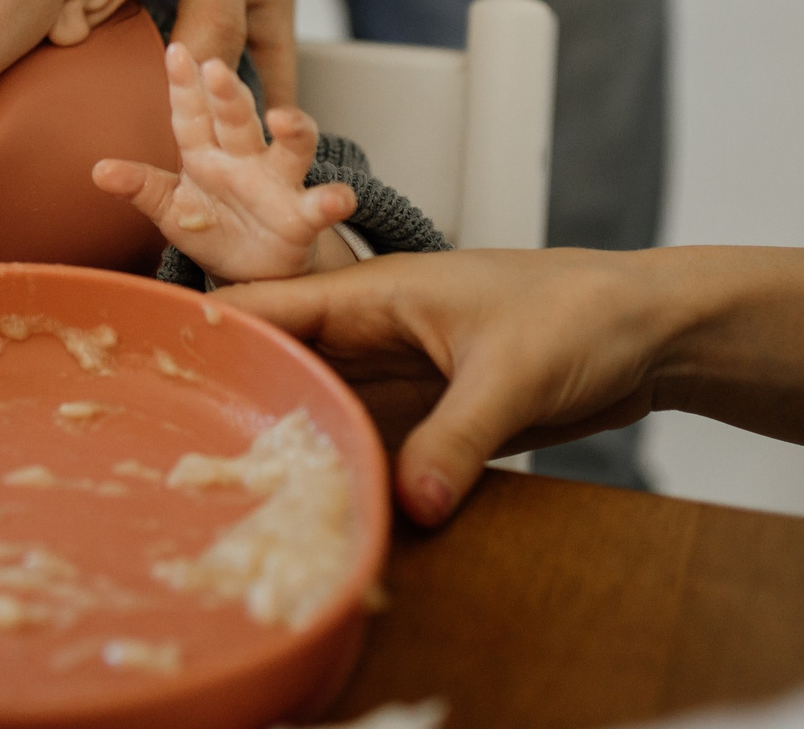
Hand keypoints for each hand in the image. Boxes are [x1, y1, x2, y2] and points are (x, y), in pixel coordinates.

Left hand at [92, 43, 356, 280]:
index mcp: (205, 151)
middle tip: (214, 66)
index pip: (191, 114)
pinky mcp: (303, 216)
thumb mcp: (170, 208)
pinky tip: (338, 197)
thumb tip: (97, 171)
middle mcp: (244, 157)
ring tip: (283, 117)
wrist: (251, 269)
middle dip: (228, 93)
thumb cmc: (210, 226)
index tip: (174, 51)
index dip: (183, 85)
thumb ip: (140, 187)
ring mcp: (278, 183)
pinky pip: (320, 205)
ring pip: (291, 147)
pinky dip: (332, 200)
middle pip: (238, 119)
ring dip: (292, 128)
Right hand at [213, 248, 674, 525]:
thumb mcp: (513, 374)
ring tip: (236, 492)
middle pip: (282, 365)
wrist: (651, 332)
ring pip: (320, 409)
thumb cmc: (584, 314)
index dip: (211, 331)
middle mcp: (373, 334)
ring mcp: (397, 377)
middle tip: (184, 455)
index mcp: (376, 294)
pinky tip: (320, 509)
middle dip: (237, 401)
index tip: (153, 369)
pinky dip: (344, 472)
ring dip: (291, 443)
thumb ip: (456, 438)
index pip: (270, 306)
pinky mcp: (426, 415)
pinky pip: (367, 445)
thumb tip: (409, 504)